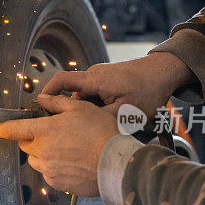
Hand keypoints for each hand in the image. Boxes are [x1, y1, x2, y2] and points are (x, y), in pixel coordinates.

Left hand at [0, 94, 118, 195]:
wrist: (117, 164)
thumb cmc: (102, 133)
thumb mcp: (81, 108)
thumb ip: (57, 102)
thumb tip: (43, 99)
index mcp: (45, 131)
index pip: (13, 129)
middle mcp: (42, 151)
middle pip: (26, 144)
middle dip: (32, 137)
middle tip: (52, 133)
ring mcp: (48, 170)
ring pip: (36, 159)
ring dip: (43, 152)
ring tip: (67, 148)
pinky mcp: (57, 183)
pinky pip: (49, 173)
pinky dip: (55, 166)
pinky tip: (73, 161)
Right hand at [42, 52, 193, 119]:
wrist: (166, 71)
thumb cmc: (150, 89)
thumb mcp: (127, 113)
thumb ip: (101, 122)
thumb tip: (83, 134)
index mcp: (95, 80)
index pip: (61, 82)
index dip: (46, 94)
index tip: (38, 108)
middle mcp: (94, 75)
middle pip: (72, 96)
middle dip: (73, 114)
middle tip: (76, 132)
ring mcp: (101, 77)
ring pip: (85, 98)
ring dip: (88, 113)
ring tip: (101, 127)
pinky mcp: (107, 81)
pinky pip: (94, 96)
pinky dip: (97, 108)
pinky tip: (108, 120)